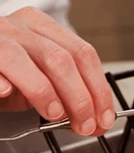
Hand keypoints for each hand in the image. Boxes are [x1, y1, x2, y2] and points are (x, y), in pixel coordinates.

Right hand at [0, 6, 114, 135]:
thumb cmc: (10, 72)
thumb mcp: (43, 80)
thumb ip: (68, 96)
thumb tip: (95, 122)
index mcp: (46, 29)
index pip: (84, 55)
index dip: (99, 88)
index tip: (104, 115)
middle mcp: (24, 27)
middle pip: (63, 59)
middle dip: (80, 98)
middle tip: (85, 124)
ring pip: (30, 60)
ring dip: (48, 93)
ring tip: (56, 115)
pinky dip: (2, 81)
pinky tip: (7, 92)